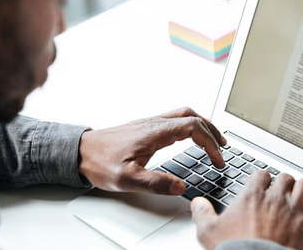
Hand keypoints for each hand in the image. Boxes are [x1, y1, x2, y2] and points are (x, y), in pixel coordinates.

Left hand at [78, 107, 225, 194]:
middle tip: (223, 146)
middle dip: (212, 130)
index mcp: (155, 131)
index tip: (217, 159)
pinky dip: (189, 126)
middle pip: (192, 116)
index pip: (193, 127)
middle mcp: (154, 123)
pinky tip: (189, 138)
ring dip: (201, 125)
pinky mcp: (145, 128)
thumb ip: (155, 182)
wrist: (79, 151)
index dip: (210, 143)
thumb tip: (180, 187)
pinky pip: (174, 120)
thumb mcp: (127, 179)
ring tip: (212, 140)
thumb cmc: (99, 162)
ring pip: (183, 115)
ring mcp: (149, 123)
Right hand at [191, 171, 302, 249]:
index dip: (262, 178)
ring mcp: (295, 210)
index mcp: (252, 197)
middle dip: (285, 182)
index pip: (260, 175)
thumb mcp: (209, 232)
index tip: (262, 183)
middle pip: (285, 177)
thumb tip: (197, 203)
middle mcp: (275, 199)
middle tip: (284, 189)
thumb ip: (203, 214)